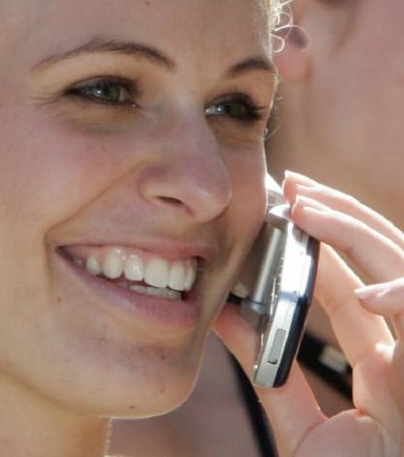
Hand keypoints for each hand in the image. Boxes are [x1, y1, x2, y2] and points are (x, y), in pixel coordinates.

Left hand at [214, 171, 403, 456]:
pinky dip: (403, 300)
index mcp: (384, 368)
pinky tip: (365, 296)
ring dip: (360, 236)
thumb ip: (272, 375)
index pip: (352, 289)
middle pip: (387, 266)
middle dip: (342, 217)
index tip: (282, 206)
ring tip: (307, 210)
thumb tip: (227, 315)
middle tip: (291, 184)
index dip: (322, 244)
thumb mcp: (303, 430)